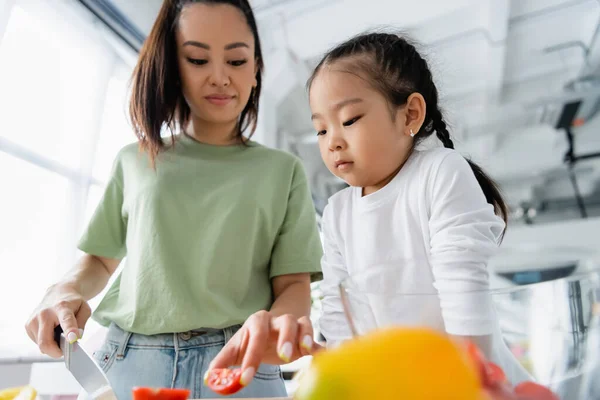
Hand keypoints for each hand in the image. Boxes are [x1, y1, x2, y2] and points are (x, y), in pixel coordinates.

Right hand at [25, 284, 91, 357]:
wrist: (57, 293)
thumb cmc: (72, 303)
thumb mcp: (84, 309)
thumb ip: (82, 324)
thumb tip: (75, 338)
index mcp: (62, 307)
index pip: (66, 320)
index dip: (70, 330)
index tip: (72, 339)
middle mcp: (45, 313)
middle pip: (46, 341)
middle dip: (55, 352)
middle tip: (64, 352)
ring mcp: (33, 319)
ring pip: (41, 345)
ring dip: (52, 346)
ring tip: (59, 334)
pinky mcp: (27, 325)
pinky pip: (38, 343)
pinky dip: (46, 342)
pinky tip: (51, 331)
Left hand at [209, 310, 323, 385]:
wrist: (271, 326)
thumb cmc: (252, 339)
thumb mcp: (236, 348)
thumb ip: (222, 362)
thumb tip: (210, 378)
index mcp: (257, 322)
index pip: (255, 337)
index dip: (250, 358)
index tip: (246, 379)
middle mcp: (277, 320)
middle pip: (284, 322)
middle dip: (284, 338)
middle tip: (283, 356)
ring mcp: (294, 325)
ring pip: (303, 323)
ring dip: (305, 336)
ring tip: (304, 351)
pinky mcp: (306, 335)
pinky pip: (315, 337)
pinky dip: (320, 346)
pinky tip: (322, 355)